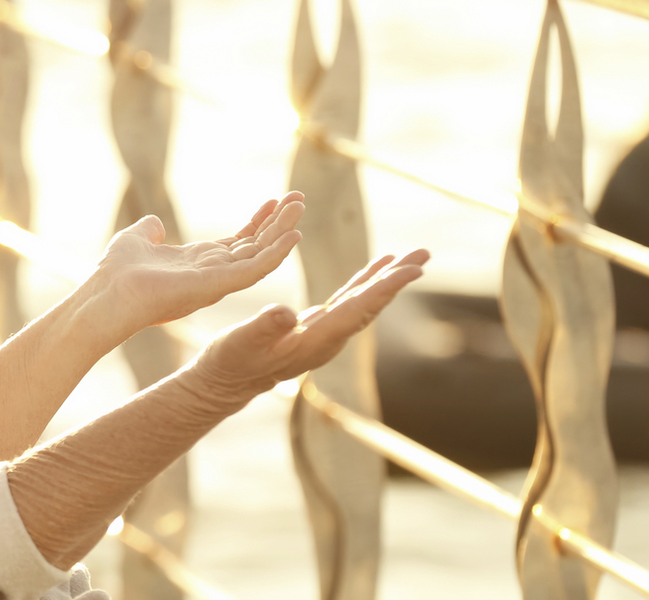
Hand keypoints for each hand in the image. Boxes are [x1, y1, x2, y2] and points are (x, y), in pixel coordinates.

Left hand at [85, 192, 305, 337]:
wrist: (107, 295)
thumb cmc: (117, 273)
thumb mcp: (135, 240)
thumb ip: (148, 231)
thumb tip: (154, 222)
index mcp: (197, 263)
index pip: (237, 243)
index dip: (257, 223)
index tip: (274, 201)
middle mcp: (213, 274)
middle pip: (255, 247)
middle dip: (278, 223)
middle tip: (299, 198)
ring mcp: (218, 281)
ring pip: (261, 255)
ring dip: (282, 231)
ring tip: (300, 206)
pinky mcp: (218, 286)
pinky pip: (255, 270)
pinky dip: (276, 253)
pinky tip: (293, 236)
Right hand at [186, 250, 430, 400]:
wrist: (225, 384)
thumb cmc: (230, 363)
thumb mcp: (241, 342)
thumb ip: (264, 328)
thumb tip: (285, 312)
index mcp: (315, 341)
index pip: (358, 310)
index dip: (385, 289)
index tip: (412, 271)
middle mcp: (328, 339)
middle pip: (369, 304)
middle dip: (396, 279)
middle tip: (423, 255)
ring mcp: (324, 334)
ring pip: (362, 301)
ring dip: (385, 279)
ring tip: (409, 258)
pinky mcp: (314, 327)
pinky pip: (347, 301)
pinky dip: (363, 283)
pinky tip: (374, 270)